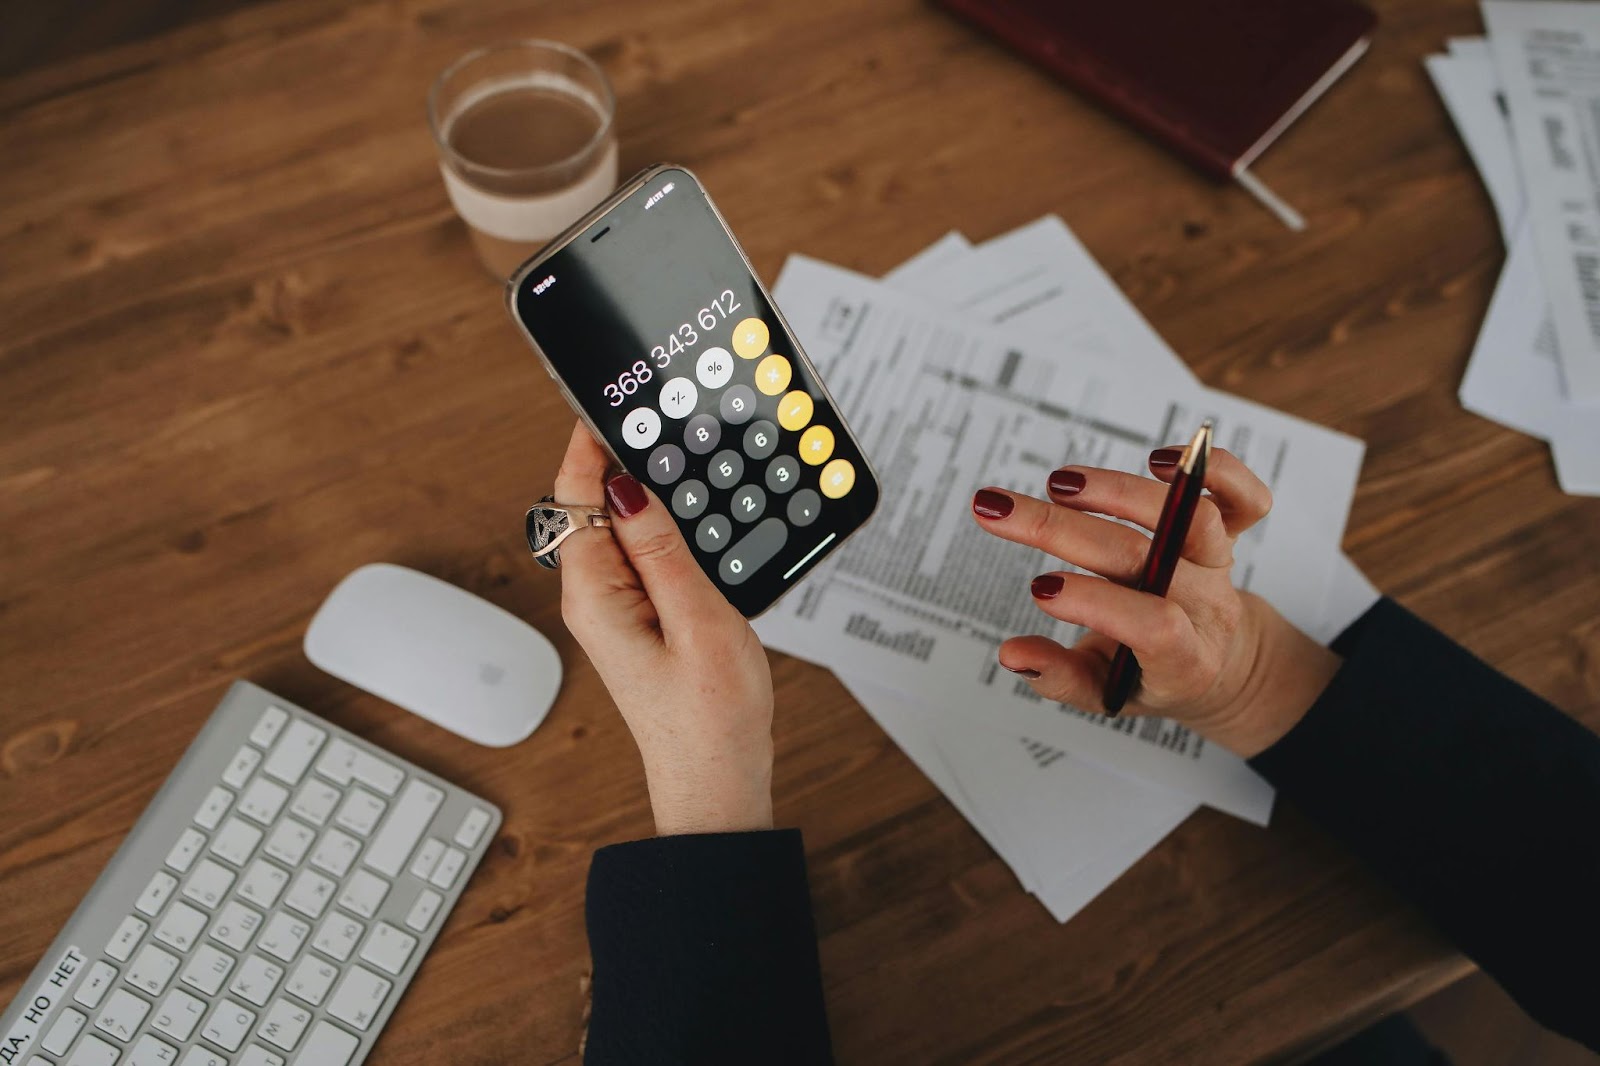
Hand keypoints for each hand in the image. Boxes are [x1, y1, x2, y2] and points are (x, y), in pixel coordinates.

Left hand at [553, 422, 774, 834]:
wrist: (718, 780)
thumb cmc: (709, 719)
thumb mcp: (697, 622)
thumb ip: (661, 550)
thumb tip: (625, 487)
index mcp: (595, 596)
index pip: (574, 497)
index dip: (590, 443)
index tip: (612, 401)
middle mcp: (595, 598)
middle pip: (595, 505)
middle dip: (626, 460)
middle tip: (667, 422)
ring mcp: (617, 607)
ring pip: (624, 527)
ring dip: (652, 495)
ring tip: (687, 461)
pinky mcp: (641, 616)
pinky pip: (645, 553)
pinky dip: (668, 528)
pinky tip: (698, 519)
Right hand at [971, 447, 1339, 757]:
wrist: (1215, 662)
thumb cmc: (1150, 674)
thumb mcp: (1104, 692)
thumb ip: (1059, 678)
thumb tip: (1012, 653)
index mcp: (1183, 660)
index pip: (1153, 625)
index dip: (1097, 603)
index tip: (1038, 586)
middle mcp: (1209, 607)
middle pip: (1147, 558)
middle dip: (1063, 529)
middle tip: (999, 511)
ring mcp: (1222, 566)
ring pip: (1190, 516)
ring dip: (1120, 491)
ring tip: (1057, 484)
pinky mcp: (1234, 533)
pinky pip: (1246, 497)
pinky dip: (1218, 469)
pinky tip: (1159, 461)